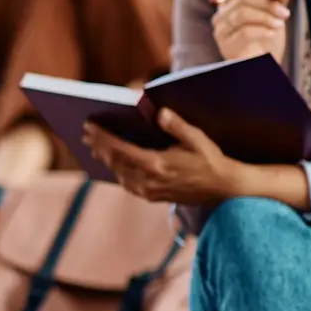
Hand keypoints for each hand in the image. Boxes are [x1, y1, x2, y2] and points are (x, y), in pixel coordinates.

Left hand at [83, 107, 247, 205]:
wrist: (224, 187)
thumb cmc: (211, 159)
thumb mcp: (196, 139)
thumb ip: (176, 126)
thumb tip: (159, 113)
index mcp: (157, 164)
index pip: (120, 149)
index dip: (101, 137)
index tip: (89, 126)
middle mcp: (149, 180)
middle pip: (115, 161)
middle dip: (99, 146)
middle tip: (86, 134)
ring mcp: (149, 191)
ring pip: (119, 173)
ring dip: (106, 159)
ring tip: (95, 146)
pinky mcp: (152, 197)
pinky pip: (128, 183)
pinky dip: (118, 171)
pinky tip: (114, 163)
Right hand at [211, 0, 292, 66]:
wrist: (264, 66)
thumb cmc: (267, 41)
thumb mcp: (276, 16)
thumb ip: (277, 0)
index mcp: (232, 3)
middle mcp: (222, 14)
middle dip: (268, 4)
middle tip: (285, 13)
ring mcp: (221, 30)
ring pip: (242, 13)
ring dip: (266, 17)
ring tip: (279, 24)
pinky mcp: (226, 45)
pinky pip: (244, 31)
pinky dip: (262, 30)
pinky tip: (271, 34)